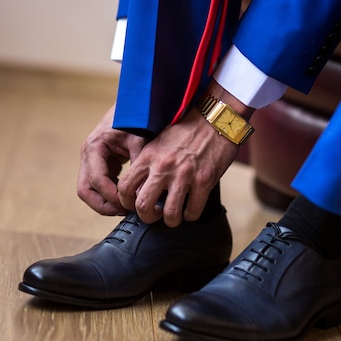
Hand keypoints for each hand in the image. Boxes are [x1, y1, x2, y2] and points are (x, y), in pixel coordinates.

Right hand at [77, 104, 145, 215]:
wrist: (134, 104)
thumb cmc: (136, 119)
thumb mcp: (140, 141)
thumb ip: (139, 167)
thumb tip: (142, 195)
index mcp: (94, 147)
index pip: (97, 181)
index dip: (112, 196)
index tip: (129, 205)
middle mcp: (88, 155)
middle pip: (85, 191)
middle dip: (103, 205)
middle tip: (124, 212)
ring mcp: (91, 161)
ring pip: (90, 191)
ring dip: (106, 203)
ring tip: (127, 208)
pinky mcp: (99, 165)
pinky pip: (99, 187)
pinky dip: (110, 195)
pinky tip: (128, 199)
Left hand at [117, 81, 254, 226]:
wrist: (215, 120)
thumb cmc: (187, 131)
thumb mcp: (159, 142)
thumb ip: (148, 163)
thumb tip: (140, 187)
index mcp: (148, 156)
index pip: (125, 187)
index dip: (126, 202)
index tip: (133, 205)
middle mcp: (163, 167)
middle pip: (143, 206)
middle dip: (147, 217)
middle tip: (154, 215)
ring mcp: (184, 175)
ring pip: (169, 214)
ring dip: (171, 220)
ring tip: (173, 216)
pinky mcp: (204, 181)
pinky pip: (193, 211)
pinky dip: (191, 215)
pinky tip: (191, 209)